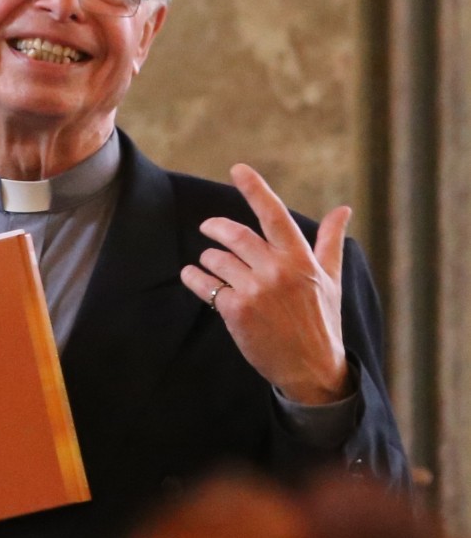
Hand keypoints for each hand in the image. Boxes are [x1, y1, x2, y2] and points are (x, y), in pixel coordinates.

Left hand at [180, 164, 351, 404]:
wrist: (313, 369)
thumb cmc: (322, 320)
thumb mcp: (331, 279)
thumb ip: (330, 241)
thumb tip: (344, 209)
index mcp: (301, 259)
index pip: (275, 215)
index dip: (256, 189)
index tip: (238, 169)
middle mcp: (278, 271)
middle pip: (235, 234)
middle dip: (216, 227)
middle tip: (208, 227)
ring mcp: (257, 290)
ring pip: (217, 259)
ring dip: (208, 258)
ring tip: (209, 263)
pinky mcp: (237, 311)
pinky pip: (205, 284)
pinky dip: (194, 277)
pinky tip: (192, 275)